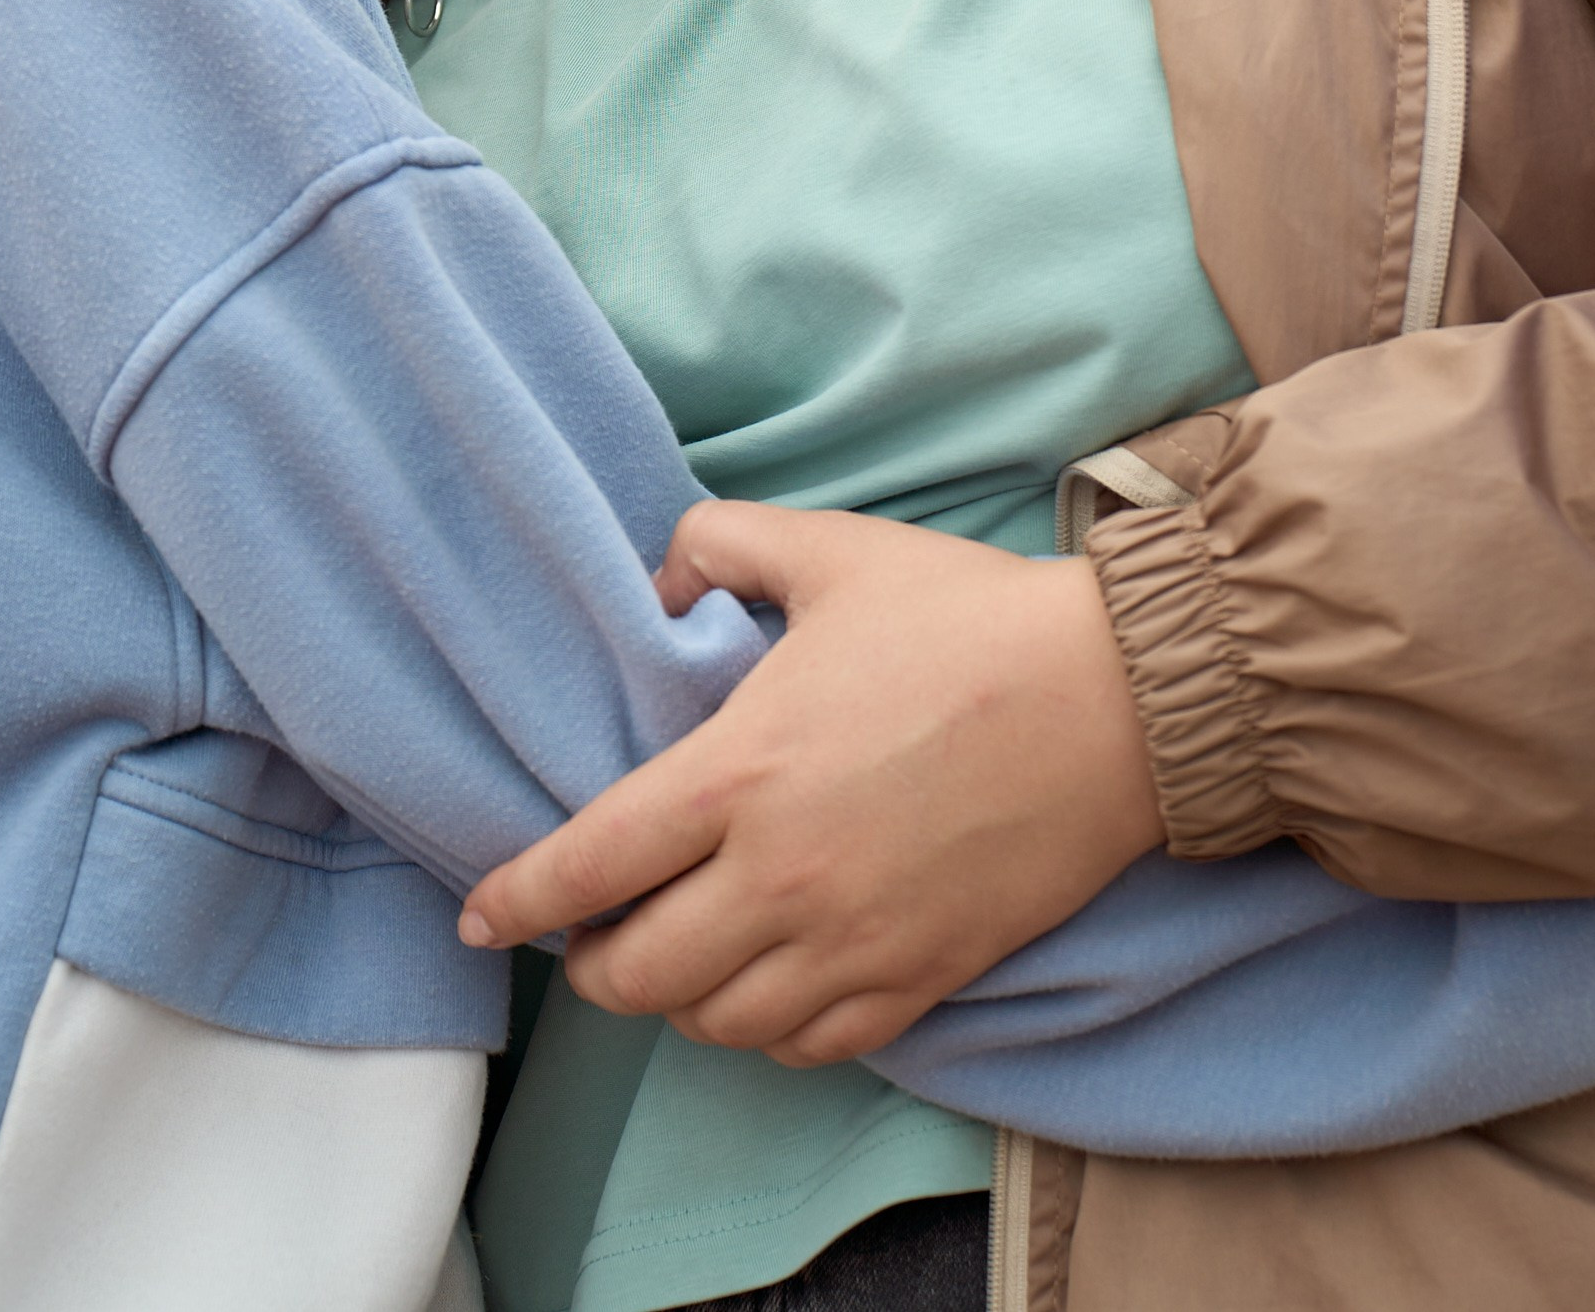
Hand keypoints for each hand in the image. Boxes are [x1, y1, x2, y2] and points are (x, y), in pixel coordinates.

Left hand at [459, 503, 1162, 1065]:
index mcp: (741, 772)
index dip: (518, 899)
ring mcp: (852, 939)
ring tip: (674, 959)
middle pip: (638, 972)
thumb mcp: (829, 550)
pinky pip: (810, 1048)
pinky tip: (762, 991)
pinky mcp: (920, 977)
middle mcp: (781, 877)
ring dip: (677, 1000)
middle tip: (589, 938)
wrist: (1114, 699)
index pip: (590, 864)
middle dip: (593, 965)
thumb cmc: (969, 618)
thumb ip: (721, 546)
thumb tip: (659, 582)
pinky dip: (766, 1033)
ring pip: (717, 1023)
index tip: (480, 916)